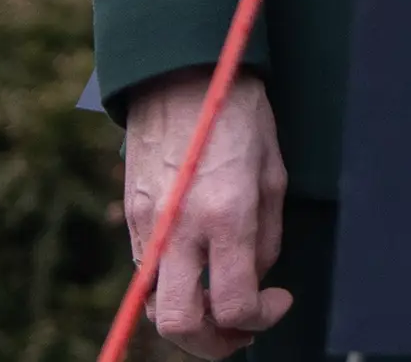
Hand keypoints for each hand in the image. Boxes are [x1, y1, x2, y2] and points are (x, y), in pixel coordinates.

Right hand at [122, 67, 290, 357]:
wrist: (181, 76)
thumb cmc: (239, 115)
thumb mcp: (273, 171)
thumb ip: (265, 235)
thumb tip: (256, 279)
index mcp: (226, 214)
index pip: (234, 303)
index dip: (261, 318)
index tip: (278, 303)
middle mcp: (181, 228)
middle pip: (180, 324)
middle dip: (213, 344)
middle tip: (242, 332)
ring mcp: (149, 226)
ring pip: (155, 308)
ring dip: (190, 322)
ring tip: (221, 309)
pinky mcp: (131, 219)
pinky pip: (148, 275)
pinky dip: (171, 290)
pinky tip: (198, 273)